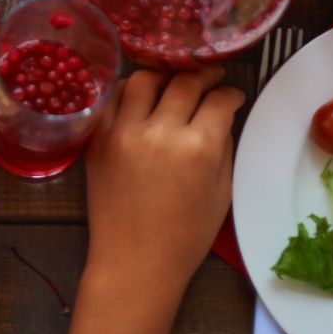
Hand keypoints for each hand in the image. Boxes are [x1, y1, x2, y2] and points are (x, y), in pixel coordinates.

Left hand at [84, 68, 244, 292]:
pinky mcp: (99, 136)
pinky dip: (130, 89)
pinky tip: (142, 94)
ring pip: (144, 79)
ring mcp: (124, 130)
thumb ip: (223, 146)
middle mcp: (159, 131)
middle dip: (203, 74)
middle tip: (211, 75)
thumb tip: (223, 113)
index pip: (218, 101)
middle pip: (184, 82)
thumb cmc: (185, 234)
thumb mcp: (221, 192)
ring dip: (164, 74)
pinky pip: (114, 97)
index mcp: (197, 148)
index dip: (230, 93)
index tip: (233, 93)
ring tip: (175, 79)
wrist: (135, 259)